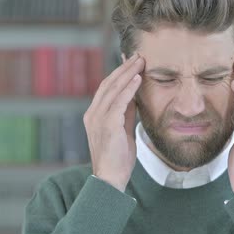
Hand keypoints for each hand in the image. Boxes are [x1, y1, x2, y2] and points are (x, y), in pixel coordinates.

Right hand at [83, 53, 144, 191]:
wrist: (110, 179)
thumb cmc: (118, 158)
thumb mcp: (123, 130)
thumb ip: (127, 114)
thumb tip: (135, 97)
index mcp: (94, 115)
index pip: (107, 87)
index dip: (119, 73)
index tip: (131, 60)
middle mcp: (93, 114)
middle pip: (109, 83)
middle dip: (124, 67)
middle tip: (138, 54)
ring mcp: (98, 119)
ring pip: (113, 89)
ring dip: (128, 73)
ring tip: (140, 61)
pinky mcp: (107, 125)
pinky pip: (119, 102)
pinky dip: (128, 88)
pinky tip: (138, 78)